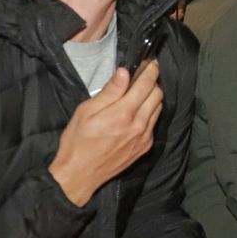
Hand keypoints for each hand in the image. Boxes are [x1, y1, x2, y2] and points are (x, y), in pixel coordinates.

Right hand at [48, 62, 163, 206]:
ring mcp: (145, 137)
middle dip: (152, 82)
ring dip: (153, 97)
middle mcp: (139, 125)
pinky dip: (150, 112)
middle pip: (158, 94)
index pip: (146, 84)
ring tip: (139, 93)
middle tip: (142, 76)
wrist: (79, 175)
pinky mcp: (146, 147)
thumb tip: (125, 72)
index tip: (150, 62)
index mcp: (123, 113)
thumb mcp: (86, 112)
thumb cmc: (77, 141)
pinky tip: (137, 112)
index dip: (151, 70)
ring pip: (159, 108)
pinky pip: (154, 123)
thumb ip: (109, 92)